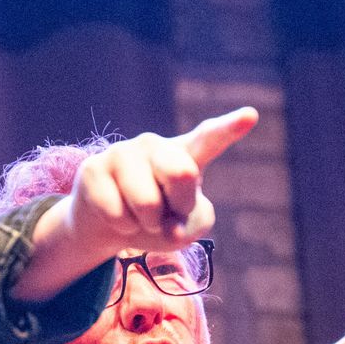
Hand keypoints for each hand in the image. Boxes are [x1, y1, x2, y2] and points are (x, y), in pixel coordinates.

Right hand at [15, 107, 257, 302]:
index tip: (250, 115)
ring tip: (139, 215)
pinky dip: (121, 227)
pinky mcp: (93, 168)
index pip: (209, 139)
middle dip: (178, 206)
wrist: (109, 223)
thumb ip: (194, 224)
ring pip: (146, 202)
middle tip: (166, 212)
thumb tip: (171, 228)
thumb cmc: (158, 218)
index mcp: (185, 154)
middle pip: (182, 173)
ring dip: (146, 223)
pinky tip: (117, 215)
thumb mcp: (188, 226)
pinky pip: (116, 213)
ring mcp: (122, 152)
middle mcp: (155, 145)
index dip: (230, 127)